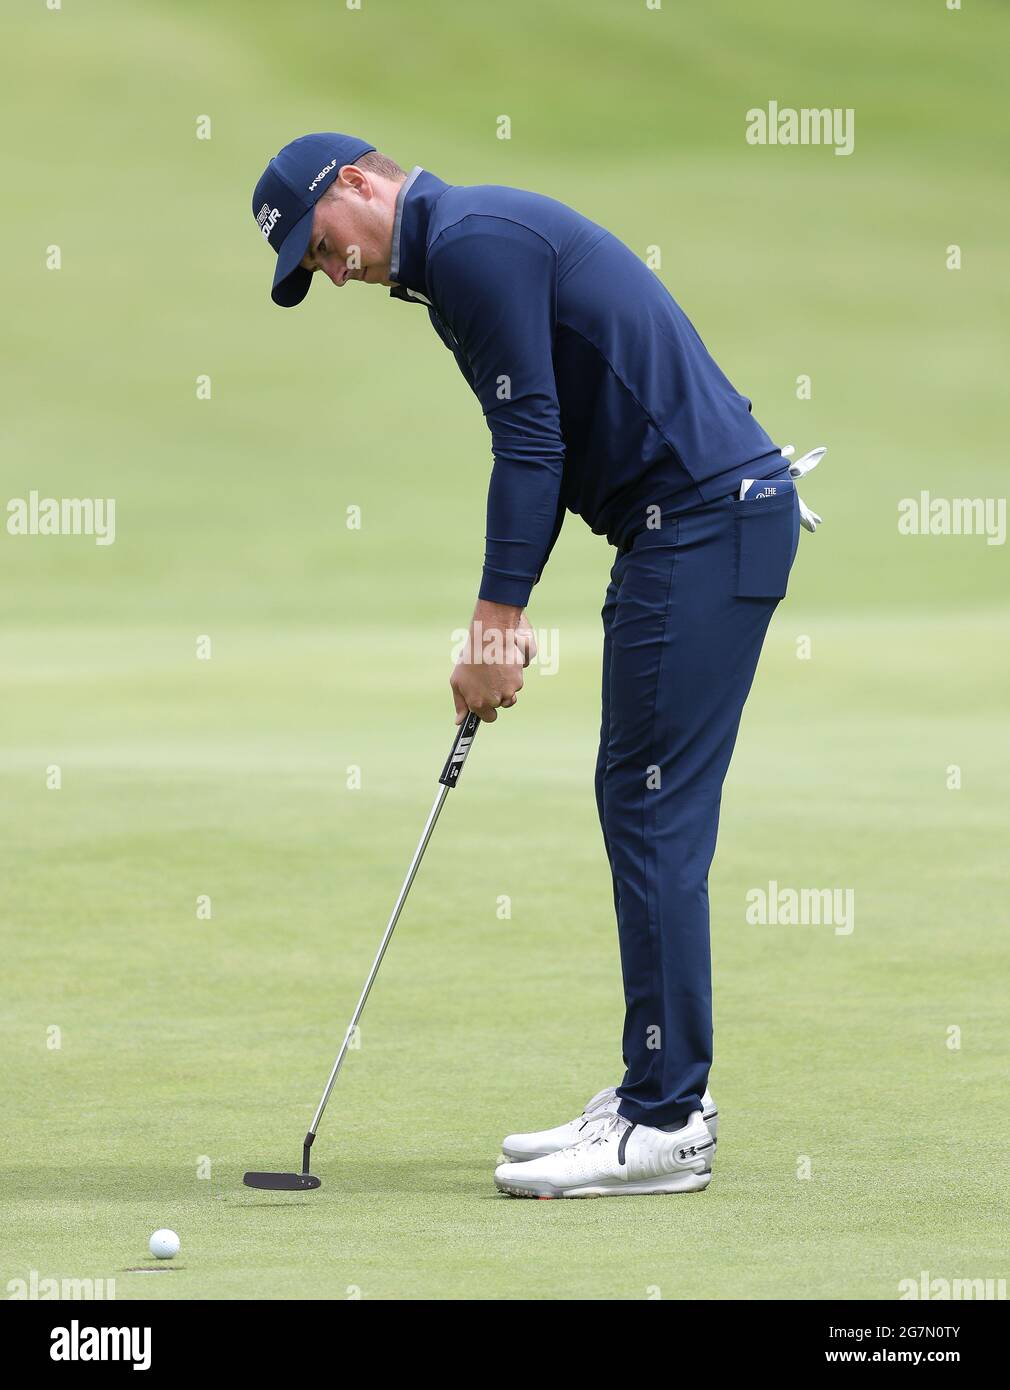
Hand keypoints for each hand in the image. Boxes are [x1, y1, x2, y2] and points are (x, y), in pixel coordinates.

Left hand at [450, 601, 535, 722]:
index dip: (488, 710)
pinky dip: (512, 677)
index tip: (487, 702)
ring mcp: (507, 692)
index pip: (489, 718)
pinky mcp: (517, 682)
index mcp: (477, 703)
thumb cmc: (470, 659)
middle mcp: (493, 701)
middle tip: (491, 680)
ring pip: (511, 695)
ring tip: (497, 672)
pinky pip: (517, 684)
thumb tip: (459, 721)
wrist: (489, 640)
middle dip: (497, 697)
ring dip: (506, 687)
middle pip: (501, 706)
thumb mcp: (457, 682)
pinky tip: (504, 665)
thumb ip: (460, 703)